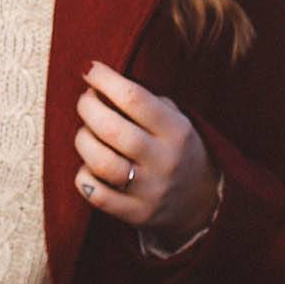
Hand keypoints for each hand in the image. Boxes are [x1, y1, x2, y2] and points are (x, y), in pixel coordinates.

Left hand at [74, 61, 218, 248]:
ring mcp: (150, 190)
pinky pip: (96, 195)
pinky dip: (83, 176)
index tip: (89, 70)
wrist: (202, 201)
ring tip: (86, 132)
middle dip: (88, 108)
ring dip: (83, 140)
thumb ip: (144, 101)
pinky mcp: (136, 214)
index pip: (135, 99)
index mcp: (176, 130)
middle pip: (112, 130)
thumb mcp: (175, 119)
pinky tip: (88, 166)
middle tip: (85, 100)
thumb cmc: (176, 148)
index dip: (105, 80)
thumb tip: (98, 80)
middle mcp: (164, 160)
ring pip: (101, 163)